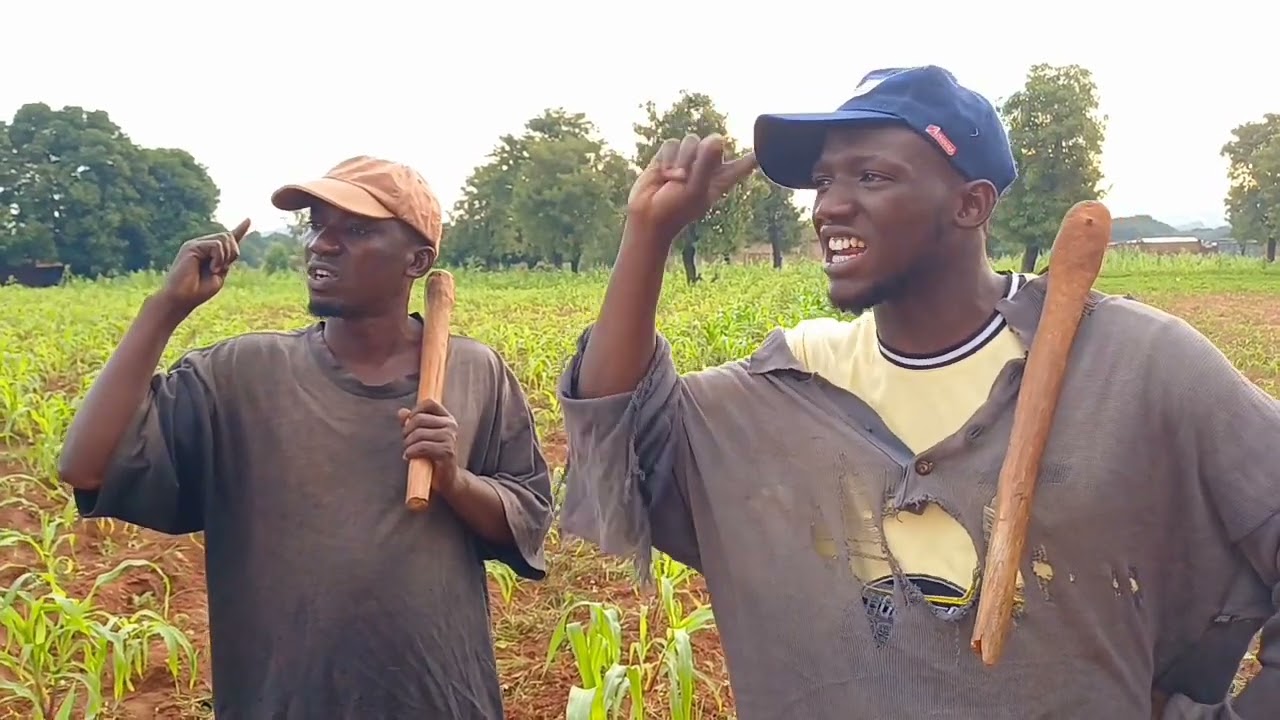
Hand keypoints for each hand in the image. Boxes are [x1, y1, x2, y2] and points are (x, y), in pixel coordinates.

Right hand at [157, 218, 250, 316]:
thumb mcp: (219, 275)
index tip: (248, 220)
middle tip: (222, 268)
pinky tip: (212, 268)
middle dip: (233, 252)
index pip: (226, 239)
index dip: (239, 230)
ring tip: (215, 269)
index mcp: (209, 253)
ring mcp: (196, 244)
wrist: (182, 299)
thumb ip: (226, 260)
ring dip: (225, 256)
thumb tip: (233, 246)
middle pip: (228, 236)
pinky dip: (219, 258)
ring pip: (224, 238)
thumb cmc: (198, 291)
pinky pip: (216, 245)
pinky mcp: (192, 246)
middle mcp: (202, 245)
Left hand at [398, 398, 459, 487]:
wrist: (447, 478)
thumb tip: (402, 412)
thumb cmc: (433, 456)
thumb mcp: (422, 436)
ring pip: (419, 433)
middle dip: (407, 431)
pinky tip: (409, 457)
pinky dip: (411, 452)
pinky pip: (422, 446)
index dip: (415, 410)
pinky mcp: (447, 452)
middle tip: (406, 442)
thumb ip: (411, 422)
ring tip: (408, 451)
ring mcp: (450, 438)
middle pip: (419, 419)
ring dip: (408, 444)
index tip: (409, 423)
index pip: (429, 403)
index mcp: (447, 418)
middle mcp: (451, 425)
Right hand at [628, 134, 757, 240]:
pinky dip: (667, 158)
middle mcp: (707, 167)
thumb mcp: (695, 189)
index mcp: (721, 179)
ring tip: (675, 179)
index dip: (755, 154)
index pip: (744, 163)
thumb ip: (706, 164)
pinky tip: (663, 174)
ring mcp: (687, 160)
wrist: (647, 217)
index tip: (769, 146)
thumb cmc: (676, 210)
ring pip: (691, 140)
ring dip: (682, 160)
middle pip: (713, 142)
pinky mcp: (668, 156)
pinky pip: (671, 143)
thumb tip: (716, 138)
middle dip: (700, 154)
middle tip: (689, 177)